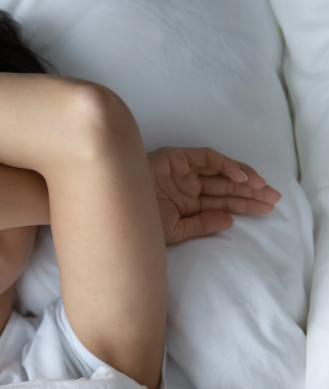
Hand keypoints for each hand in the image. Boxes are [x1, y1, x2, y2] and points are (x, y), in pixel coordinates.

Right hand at [148, 147, 281, 245]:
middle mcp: (186, 185)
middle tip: (274, 199)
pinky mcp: (176, 157)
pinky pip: (207, 158)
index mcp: (185, 204)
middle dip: (250, 192)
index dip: (244, 205)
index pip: (222, 202)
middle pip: (225, 186)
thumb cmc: (139, 224)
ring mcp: (181, 170)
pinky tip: (242, 177)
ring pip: (220, 172)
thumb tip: (230, 220)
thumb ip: (202, 225)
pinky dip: (225, 164)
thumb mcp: (175, 231)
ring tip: (263, 189)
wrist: (115, 210)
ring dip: (243, 179)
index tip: (266, 210)